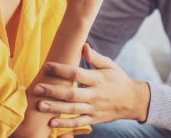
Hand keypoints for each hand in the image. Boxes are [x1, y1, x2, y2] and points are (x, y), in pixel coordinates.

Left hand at [32, 44, 150, 127]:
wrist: (134, 101)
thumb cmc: (119, 80)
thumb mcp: (110, 66)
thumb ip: (96, 58)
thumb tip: (84, 46)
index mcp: (97, 79)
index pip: (77, 73)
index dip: (61, 69)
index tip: (47, 66)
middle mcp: (95, 95)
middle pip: (71, 93)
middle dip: (53, 91)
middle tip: (37, 88)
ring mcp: (94, 108)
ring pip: (72, 109)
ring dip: (55, 108)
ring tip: (40, 105)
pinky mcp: (94, 119)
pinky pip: (78, 122)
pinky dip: (65, 123)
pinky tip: (51, 122)